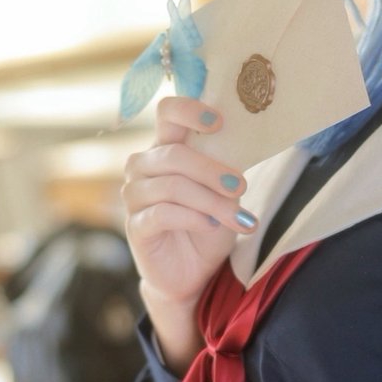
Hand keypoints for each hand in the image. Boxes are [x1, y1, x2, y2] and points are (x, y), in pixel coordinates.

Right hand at [121, 96, 256, 316]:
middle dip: (212, 170)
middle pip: (173, 154)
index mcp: (166, 147)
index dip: (189, 110)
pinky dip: (193, 218)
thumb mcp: (224, 190)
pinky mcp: (135, 226)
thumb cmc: (209, 223)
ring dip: (210, 201)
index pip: (166, 113)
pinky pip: (162, 214)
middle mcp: (143, 166)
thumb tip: (245, 139)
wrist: (194, 271)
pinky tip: (211, 225)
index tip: (218, 122)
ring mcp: (135, 196)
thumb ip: (226, 164)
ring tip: (237, 218)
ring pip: (171, 186)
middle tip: (241, 187)